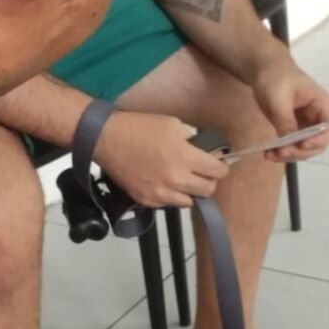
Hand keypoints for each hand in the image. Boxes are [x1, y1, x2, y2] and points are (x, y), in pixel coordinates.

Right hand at [95, 111, 228, 206]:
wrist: (108, 139)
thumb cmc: (140, 128)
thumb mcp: (173, 124)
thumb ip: (193, 139)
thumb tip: (206, 151)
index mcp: (185, 157)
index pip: (218, 171)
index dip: (221, 167)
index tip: (218, 164)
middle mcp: (175, 179)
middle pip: (207, 190)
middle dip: (208, 180)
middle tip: (201, 172)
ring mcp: (160, 193)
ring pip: (189, 202)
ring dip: (189, 191)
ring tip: (181, 179)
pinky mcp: (146, 200)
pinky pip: (168, 204)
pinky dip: (170, 195)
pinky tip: (163, 182)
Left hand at [250, 58, 328, 162]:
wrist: (262, 69)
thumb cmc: (274, 76)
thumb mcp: (278, 97)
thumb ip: (286, 120)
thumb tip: (290, 142)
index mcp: (321, 103)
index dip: (322, 139)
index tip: (303, 144)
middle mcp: (317, 117)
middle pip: (320, 143)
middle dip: (302, 151)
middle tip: (281, 152)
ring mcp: (305, 124)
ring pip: (305, 148)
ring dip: (290, 155)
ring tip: (270, 155)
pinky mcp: (292, 129)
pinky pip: (292, 145)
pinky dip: (282, 152)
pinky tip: (268, 153)